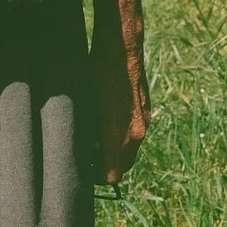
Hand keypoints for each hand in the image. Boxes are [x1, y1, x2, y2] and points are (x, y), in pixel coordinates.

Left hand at [94, 39, 149, 184]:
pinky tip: (106, 123)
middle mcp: (137, 131)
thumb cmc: (97, 72)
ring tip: (94, 142)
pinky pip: (135, 133)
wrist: (123, 47)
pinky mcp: (146, 110)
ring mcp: (145, 120)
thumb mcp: (85, 104)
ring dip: (115, 152)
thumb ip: (86, 132)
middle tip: (86, 160)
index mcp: (121, 134)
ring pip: (130, 150)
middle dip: (106, 168)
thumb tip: (80, 150)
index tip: (82, 173)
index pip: (112, 174)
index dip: (96, 179)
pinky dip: (123, 136)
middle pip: (123, 166)